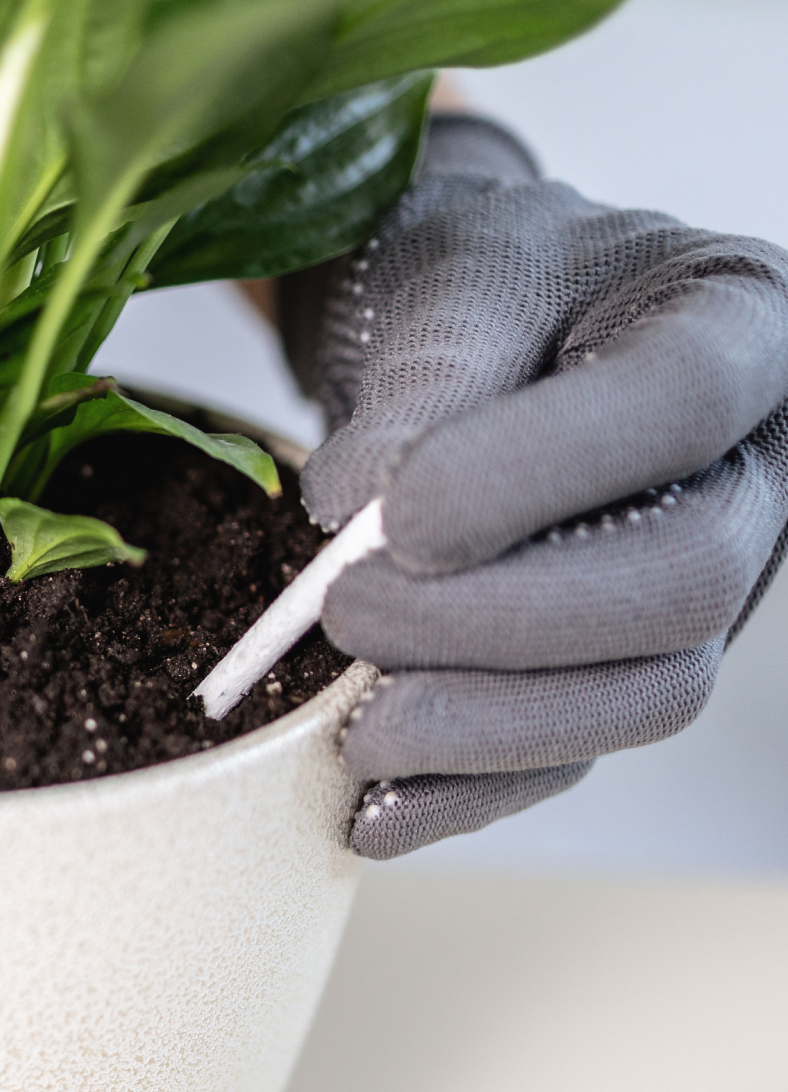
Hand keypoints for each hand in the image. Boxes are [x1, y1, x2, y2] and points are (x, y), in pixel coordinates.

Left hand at [281, 115, 787, 859]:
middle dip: (498, 623)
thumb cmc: (481, 286)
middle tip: (346, 612)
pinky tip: (373, 808)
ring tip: (352, 723)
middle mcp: (757, 473)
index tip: (393, 519)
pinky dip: (471, 793)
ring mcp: (713, 591)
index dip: (534, 478)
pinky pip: (578, 758)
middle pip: (684, 584)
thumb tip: (361, 509)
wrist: (472, 333)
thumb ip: (423, 382)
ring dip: (487, 727)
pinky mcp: (629, 673)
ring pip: (647, 695)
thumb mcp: (453, 283)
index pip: (678, 408)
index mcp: (739, 329)